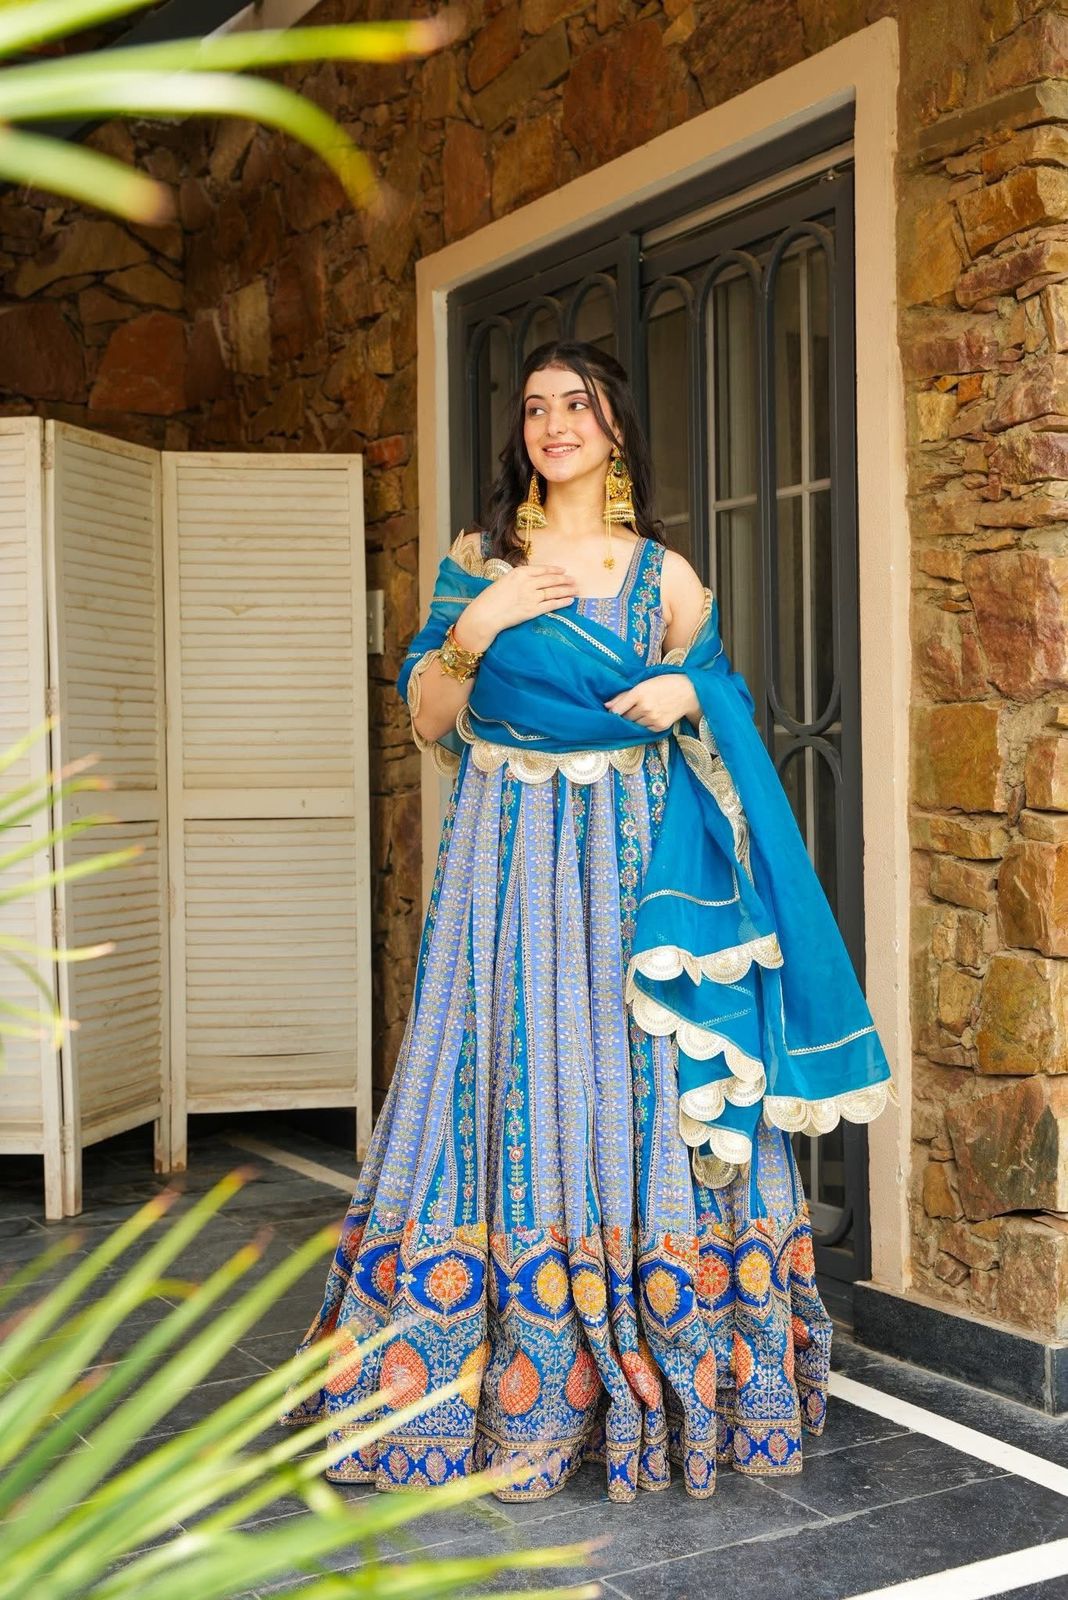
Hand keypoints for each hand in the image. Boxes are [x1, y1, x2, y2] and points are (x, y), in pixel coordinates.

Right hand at [453, 563, 576, 651]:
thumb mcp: (504, 581)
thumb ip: (518, 579)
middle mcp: (527, 583)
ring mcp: (531, 597)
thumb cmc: (489, 599)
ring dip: (566, 590)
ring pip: (553, 591)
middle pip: (551, 580)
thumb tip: (531, 580)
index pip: (542, 569)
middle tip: (574, 580)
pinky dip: (562, 602)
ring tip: (575, 589)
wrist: (485, 615)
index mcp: (519, 573)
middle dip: (564, 580)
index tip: (563, 571)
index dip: (554, 570)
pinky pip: (551, 605)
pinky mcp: (533, 610)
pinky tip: (570, 600)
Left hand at [605, 673, 700, 732]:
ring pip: (634, 725)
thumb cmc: (665, 683)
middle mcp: (645, 707)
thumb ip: (624, 695)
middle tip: (633, 708)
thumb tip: (607, 706)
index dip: (613, 712)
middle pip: (625, 718)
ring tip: (644, 711)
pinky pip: (645, 729)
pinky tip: (652, 716)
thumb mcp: (644, 683)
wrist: (689, 692)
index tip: (613, 712)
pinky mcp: (660, 727)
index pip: (617, 709)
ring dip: (635, 720)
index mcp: (639, 693)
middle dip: (625, 715)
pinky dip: (645, 725)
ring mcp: (653, 719)